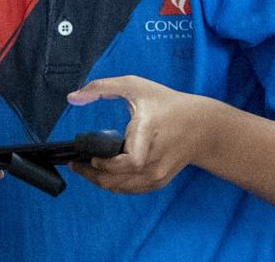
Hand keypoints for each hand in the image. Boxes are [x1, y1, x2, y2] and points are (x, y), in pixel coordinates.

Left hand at [66, 75, 208, 193]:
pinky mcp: (159, 181)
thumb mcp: (135, 85)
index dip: (107, 164)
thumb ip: (101, 87)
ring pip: (121, 187)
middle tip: (74, 163)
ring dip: (99, 180)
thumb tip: (72, 97)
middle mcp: (155, 159)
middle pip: (118, 178)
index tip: (92, 154)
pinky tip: (102, 173)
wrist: (202, 126)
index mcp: (148, 133)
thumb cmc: (166, 104)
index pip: (131, 161)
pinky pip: (130, 189)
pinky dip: (113, 183)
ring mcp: (158, 173)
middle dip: (91, 174)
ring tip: (84, 167)